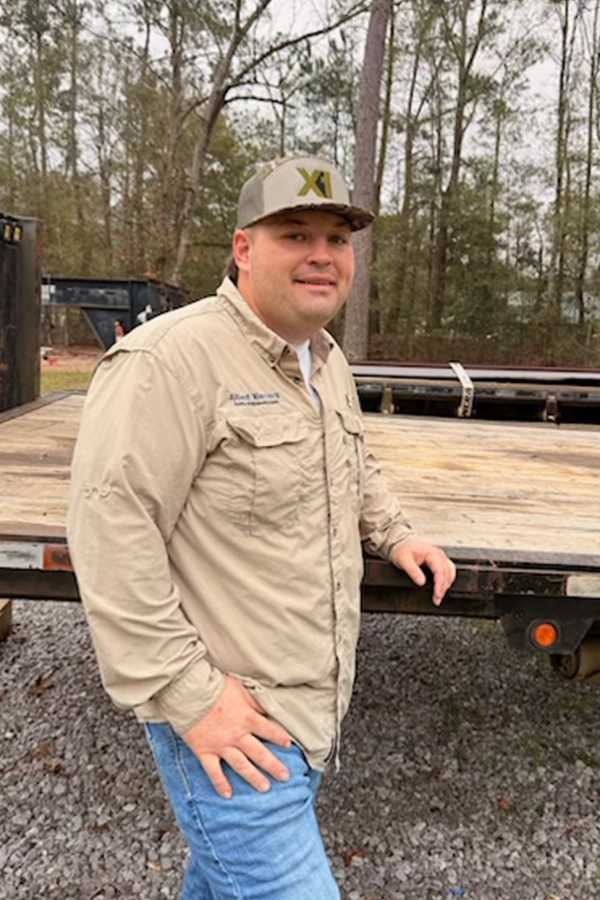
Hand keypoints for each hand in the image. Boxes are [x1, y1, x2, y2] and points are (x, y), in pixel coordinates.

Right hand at [182, 675, 291, 797]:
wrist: (191, 694)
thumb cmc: (215, 687)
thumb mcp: (241, 688)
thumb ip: (255, 701)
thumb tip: (267, 708)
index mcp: (247, 718)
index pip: (269, 730)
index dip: (280, 737)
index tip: (289, 745)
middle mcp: (237, 735)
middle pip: (259, 753)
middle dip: (273, 765)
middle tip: (285, 777)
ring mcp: (221, 746)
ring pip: (241, 765)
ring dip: (254, 777)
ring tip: (265, 787)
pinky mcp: (205, 751)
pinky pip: (214, 771)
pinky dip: (220, 783)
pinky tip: (227, 794)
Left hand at [391, 539, 455, 605]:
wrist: (401, 544)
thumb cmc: (403, 550)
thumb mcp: (404, 560)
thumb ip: (413, 571)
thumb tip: (421, 582)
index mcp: (432, 553)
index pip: (440, 571)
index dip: (440, 584)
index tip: (437, 595)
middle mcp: (439, 554)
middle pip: (447, 573)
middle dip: (443, 588)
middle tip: (437, 600)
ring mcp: (441, 557)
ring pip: (450, 573)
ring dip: (446, 585)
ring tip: (439, 596)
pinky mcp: (440, 560)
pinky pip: (449, 571)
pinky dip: (447, 580)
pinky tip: (442, 587)